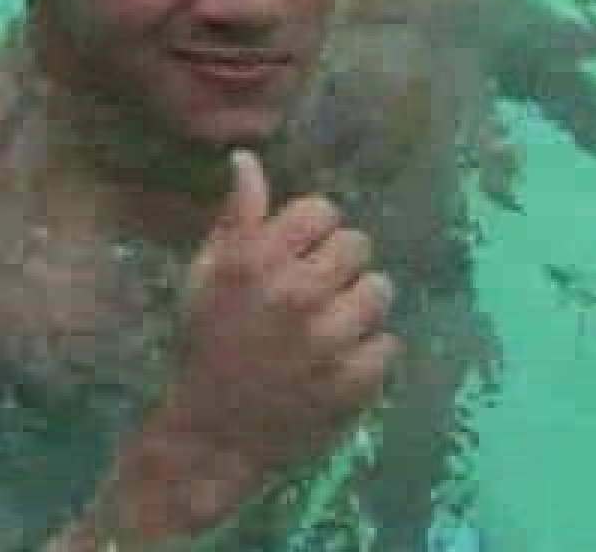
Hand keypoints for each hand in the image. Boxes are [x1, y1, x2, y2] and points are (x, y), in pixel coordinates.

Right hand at [154, 150, 399, 502]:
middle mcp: (296, 294)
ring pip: (380, 291)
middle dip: (340, 265)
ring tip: (333, 326)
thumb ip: (237, 219)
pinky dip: (368, 353)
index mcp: (257, 262)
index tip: (299, 252)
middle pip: (359, 245)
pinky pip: (389, 344)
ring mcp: (329, 340)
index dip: (313, 230)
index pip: (322, 211)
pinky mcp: (354, 382)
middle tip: (317, 292)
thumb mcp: (207, 275)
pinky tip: (339, 362)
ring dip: (360, 306)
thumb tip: (247, 159)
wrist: (213, 435)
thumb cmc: (206, 346)